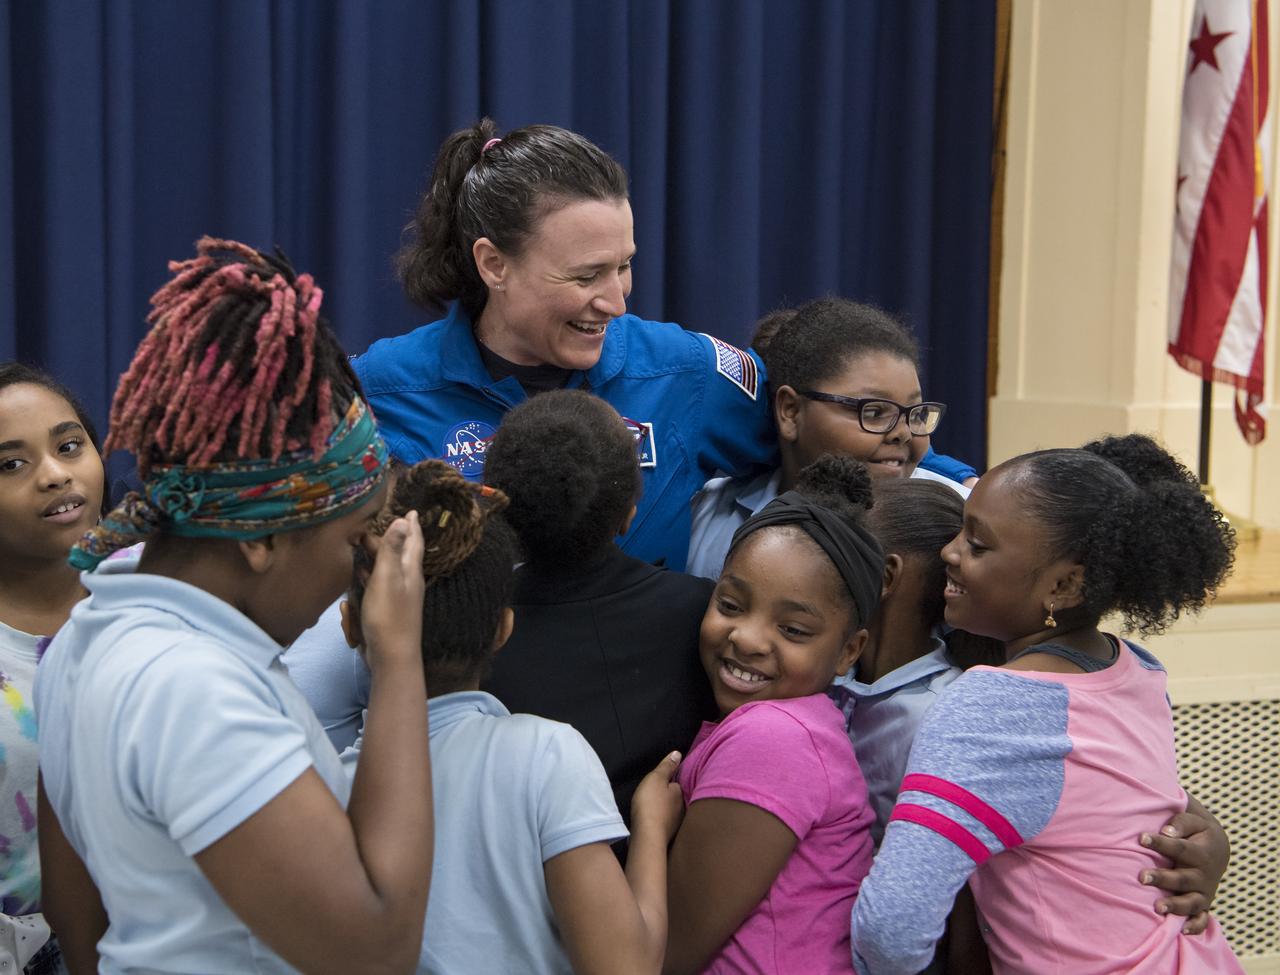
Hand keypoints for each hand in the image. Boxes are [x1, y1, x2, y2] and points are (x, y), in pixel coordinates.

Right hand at [357, 511, 424, 669]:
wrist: (392, 656)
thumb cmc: (389, 615)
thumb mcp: (388, 577)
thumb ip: (392, 549)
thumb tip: (404, 519)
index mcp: (411, 571)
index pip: (414, 542)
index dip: (411, 526)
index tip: (411, 510)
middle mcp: (408, 581)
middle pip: (400, 554)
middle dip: (391, 538)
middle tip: (376, 524)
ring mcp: (398, 597)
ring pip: (389, 569)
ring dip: (379, 556)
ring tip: (365, 544)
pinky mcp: (387, 610)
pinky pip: (379, 585)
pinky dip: (370, 576)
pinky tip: (360, 575)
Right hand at [631, 751, 684, 842]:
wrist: (647, 836)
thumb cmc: (651, 804)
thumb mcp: (656, 778)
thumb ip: (666, 766)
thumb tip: (678, 753)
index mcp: (681, 792)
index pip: (677, 783)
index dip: (668, 781)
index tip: (659, 782)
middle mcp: (683, 808)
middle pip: (674, 798)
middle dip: (666, 796)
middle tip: (653, 795)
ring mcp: (676, 823)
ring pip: (670, 811)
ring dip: (663, 810)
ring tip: (652, 807)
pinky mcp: (668, 834)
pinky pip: (664, 823)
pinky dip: (659, 821)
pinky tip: (652, 821)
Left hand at [1139, 805, 1228, 933]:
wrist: (1218, 850)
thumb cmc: (1197, 833)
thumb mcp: (1194, 822)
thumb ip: (1181, 823)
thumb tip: (1167, 831)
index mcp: (1201, 853)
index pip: (1179, 848)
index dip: (1161, 843)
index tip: (1142, 838)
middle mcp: (1203, 875)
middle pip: (1183, 879)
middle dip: (1162, 879)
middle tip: (1142, 877)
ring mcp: (1204, 892)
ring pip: (1191, 902)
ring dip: (1175, 906)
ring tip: (1157, 907)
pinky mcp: (1203, 905)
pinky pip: (1202, 919)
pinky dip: (1195, 926)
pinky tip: (1183, 931)